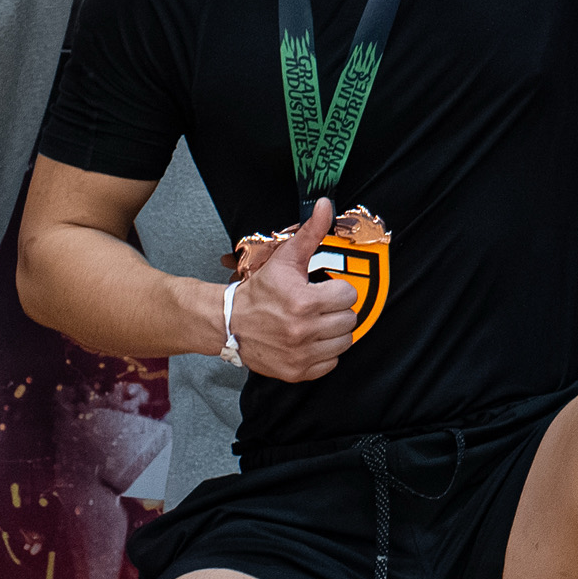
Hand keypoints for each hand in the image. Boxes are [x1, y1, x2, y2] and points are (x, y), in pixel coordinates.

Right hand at [224, 199, 362, 382]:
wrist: (228, 323)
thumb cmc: (259, 292)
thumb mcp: (285, 258)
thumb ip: (311, 232)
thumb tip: (326, 206)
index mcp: (304, 302)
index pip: (349, 295)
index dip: (339, 290)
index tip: (326, 290)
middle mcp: (303, 330)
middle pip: (349, 320)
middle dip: (338, 310)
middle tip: (322, 306)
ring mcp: (300, 354)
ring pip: (344, 343)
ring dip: (335, 333)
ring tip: (319, 322)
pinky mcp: (296, 372)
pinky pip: (330, 364)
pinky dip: (325, 354)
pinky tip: (312, 341)